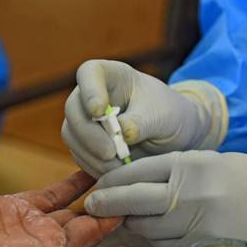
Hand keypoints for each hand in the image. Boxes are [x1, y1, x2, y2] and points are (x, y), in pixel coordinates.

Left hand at [0, 117, 131, 246]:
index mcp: (13, 210)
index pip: (54, 196)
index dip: (74, 184)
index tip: (93, 168)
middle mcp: (33, 229)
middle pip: (76, 215)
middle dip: (99, 199)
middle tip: (123, 182)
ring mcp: (41, 246)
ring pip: (87, 235)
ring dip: (109, 219)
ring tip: (133, 200)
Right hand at [61, 59, 226, 177]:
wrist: (175, 138)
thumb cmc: (170, 115)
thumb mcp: (163, 116)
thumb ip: (140, 123)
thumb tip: (120, 133)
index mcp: (111, 76)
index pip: (89, 73)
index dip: (89, 92)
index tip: (99, 112)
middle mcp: (92, 96)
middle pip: (73, 110)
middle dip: (89, 134)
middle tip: (111, 153)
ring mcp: (85, 121)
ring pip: (72, 136)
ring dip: (92, 155)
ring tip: (120, 167)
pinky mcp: (86, 145)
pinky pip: (80, 156)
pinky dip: (95, 167)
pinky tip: (116, 173)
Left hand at [84, 151, 246, 246]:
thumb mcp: (210, 161)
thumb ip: (172, 172)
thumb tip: (132, 184)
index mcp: (192, 165)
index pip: (135, 172)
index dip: (111, 180)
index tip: (97, 186)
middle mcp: (191, 195)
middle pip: (133, 203)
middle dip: (106, 205)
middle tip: (93, 207)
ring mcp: (198, 226)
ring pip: (147, 231)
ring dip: (136, 225)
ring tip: (140, 218)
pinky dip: (159, 242)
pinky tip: (168, 231)